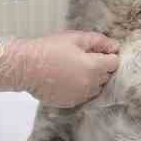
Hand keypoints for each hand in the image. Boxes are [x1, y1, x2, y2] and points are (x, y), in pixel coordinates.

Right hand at [0, 31, 120, 106]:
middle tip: (82, 58)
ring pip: (96, 87)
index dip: (108, 55)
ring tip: (74, 69)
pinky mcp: (70, 102)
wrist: (26, 67)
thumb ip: (99, 41)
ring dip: (91, 79)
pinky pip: (83, 95)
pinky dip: (79, 88)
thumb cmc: (49, 49)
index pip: (114, 63)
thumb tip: (115, 47)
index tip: (97, 52)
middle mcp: (90, 84)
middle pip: (106, 76)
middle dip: (100, 67)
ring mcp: (80, 96)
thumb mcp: (75, 38)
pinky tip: (66, 78)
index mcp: (93, 67)